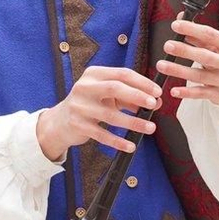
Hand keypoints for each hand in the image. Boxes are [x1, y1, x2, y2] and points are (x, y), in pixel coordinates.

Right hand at [35, 66, 160, 161]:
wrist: (60, 121)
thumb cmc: (90, 103)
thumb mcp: (107, 95)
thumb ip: (129, 97)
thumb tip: (155, 102)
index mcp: (94, 74)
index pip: (122, 74)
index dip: (142, 82)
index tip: (157, 91)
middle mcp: (85, 87)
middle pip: (115, 88)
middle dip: (137, 96)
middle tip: (154, 105)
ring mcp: (79, 106)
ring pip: (110, 114)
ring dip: (133, 122)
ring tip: (150, 128)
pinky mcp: (78, 125)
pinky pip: (102, 135)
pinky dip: (118, 141)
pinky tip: (131, 145)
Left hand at [160, 18, 218, 106]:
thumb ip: (199, 34)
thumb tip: (180, 19)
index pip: (212, 35)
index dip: (192, 29)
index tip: (175, 25)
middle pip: (206, 56)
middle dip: (185, 51)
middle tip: (167, 45)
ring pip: (200, 76)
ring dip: (179, 70)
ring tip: (162, 65)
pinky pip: (201, 94)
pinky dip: (186, 92)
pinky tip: (173, 90)